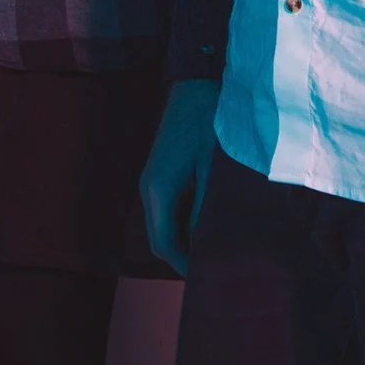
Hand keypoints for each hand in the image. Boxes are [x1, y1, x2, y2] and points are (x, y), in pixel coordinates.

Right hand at [140, 78, 219, 273]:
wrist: (196, 84)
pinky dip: (182, 225)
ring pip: (162, 226)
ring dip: (183, 241)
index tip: (210, 281)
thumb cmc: (208, 123)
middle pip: (160, 239)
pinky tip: (206, 225)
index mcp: (158, 189)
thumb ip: (206, 208)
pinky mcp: (159, 173)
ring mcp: (151, 180)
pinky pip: (166, 211)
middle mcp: (148, 188)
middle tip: (216, 270)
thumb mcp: (213, 169)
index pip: (163, 244)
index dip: (185, 267)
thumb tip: (207, 243)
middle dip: (184, 258)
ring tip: (215, 250)